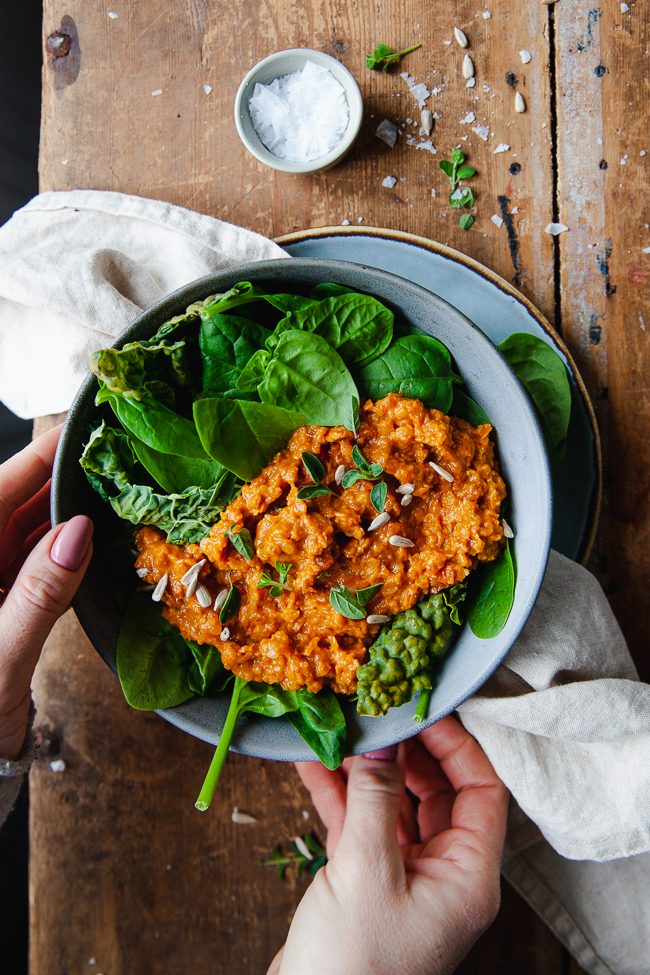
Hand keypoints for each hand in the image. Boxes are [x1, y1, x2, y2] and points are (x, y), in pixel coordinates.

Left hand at [0, 425, 92, 759]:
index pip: (1, 488)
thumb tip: (76, 531)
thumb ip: (38, 594)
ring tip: (121, 490)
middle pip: (20, 501)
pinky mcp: (4, 599)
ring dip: (73, 512)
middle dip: (68, 477)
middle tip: (121, 456)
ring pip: (32, 529)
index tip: (85, 426)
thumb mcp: (0, 656)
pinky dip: (68, 549)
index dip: (42, 454)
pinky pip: (39, 561)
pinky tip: (102, 538)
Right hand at [269, 717, 507, 974]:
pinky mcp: (366, 882)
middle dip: (406, 751)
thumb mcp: (367, 872)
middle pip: (437, 792)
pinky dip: (338, 793)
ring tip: (340, 730)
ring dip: (365, 769)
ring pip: (393, 804)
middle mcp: (443, 875)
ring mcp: (404, 878)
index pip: (482, 791)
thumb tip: (383, 742)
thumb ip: (375, 800)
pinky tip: (312, 762)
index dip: (457, 745)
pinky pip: (359, 824)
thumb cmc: (353, 967)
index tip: (424, 709)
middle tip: (377, 714)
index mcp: (468, 877)